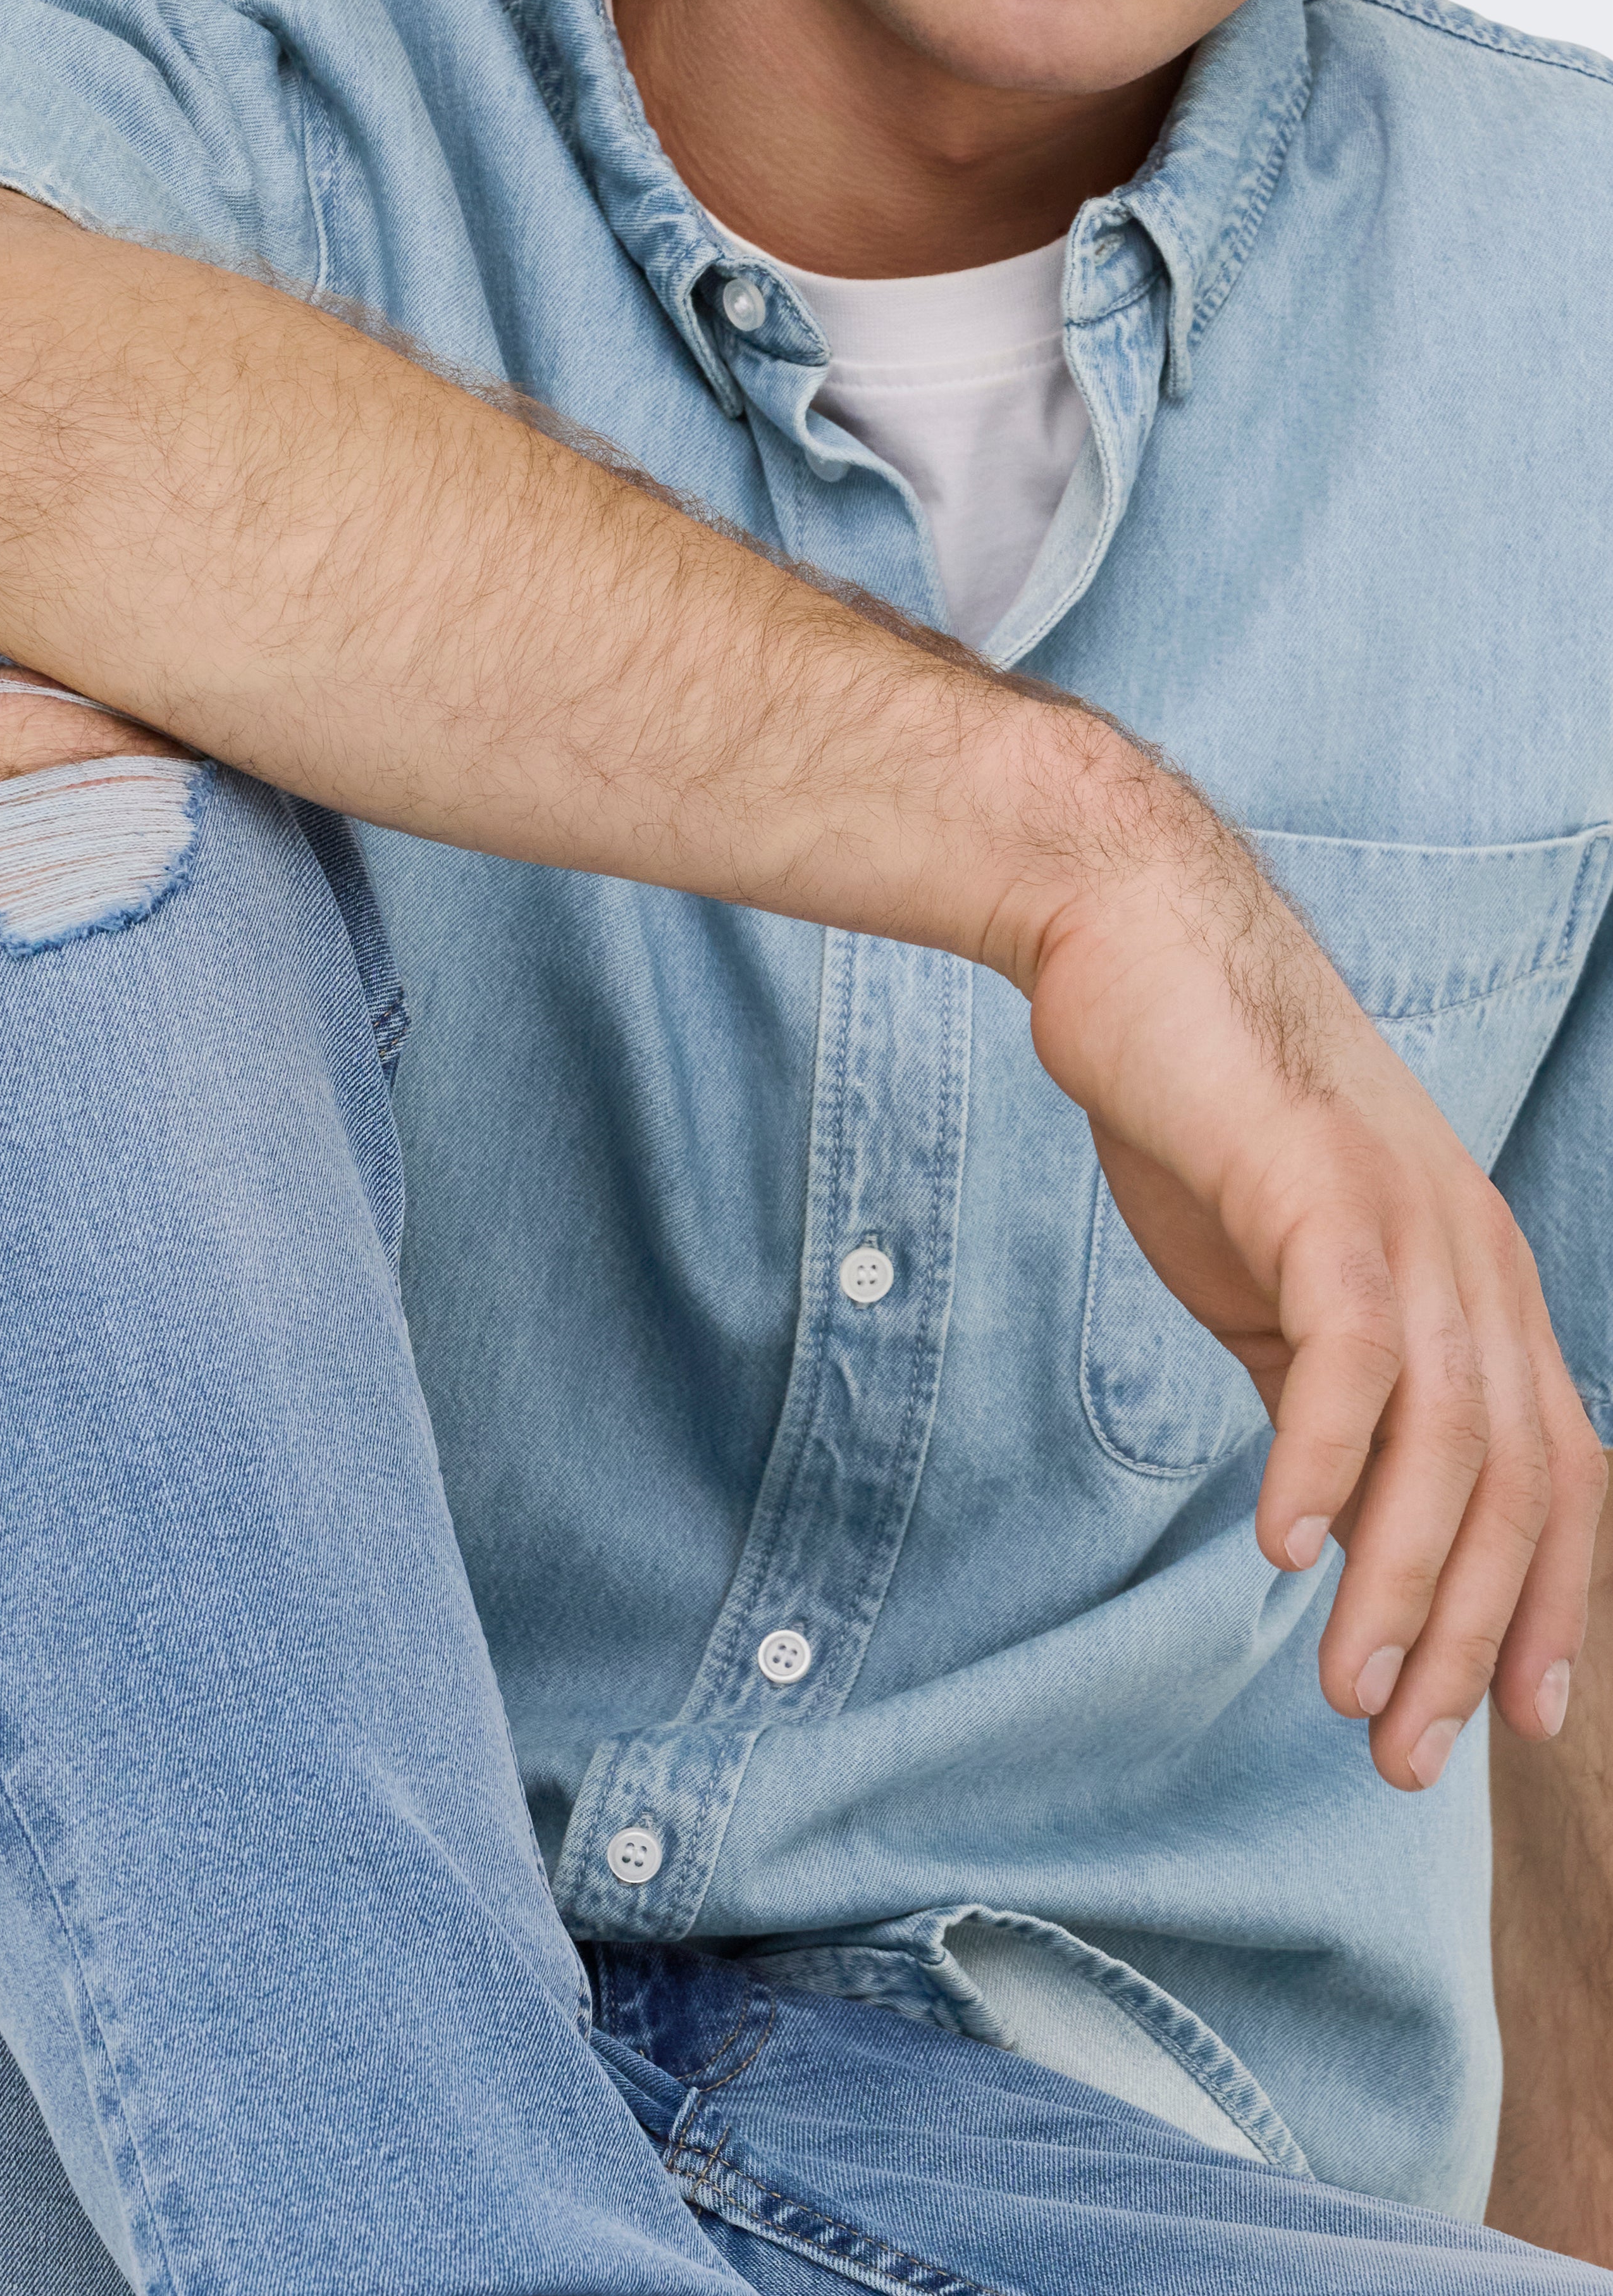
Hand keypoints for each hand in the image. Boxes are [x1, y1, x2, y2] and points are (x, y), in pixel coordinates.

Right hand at [1021, 801, 1605, 1791]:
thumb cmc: (1201, 1106)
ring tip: (1345, 1686)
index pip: (1555, 1472)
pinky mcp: (1321, 1187)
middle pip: (1517, 1481)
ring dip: (1402, 1582)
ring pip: (1448, 1439)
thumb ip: (1322, 1375)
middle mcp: (1475, 1251)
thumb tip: (1337, 1507)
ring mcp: (1408, 1215)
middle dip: (1472, 1634)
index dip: (1546, 1605)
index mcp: (1476, 1275)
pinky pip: (1351, 1351)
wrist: (1136, 942)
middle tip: (1399, 1750)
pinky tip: (1280, 1546)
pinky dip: (1326, 1459)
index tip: (1507, 1722)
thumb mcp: (1276, 1269)